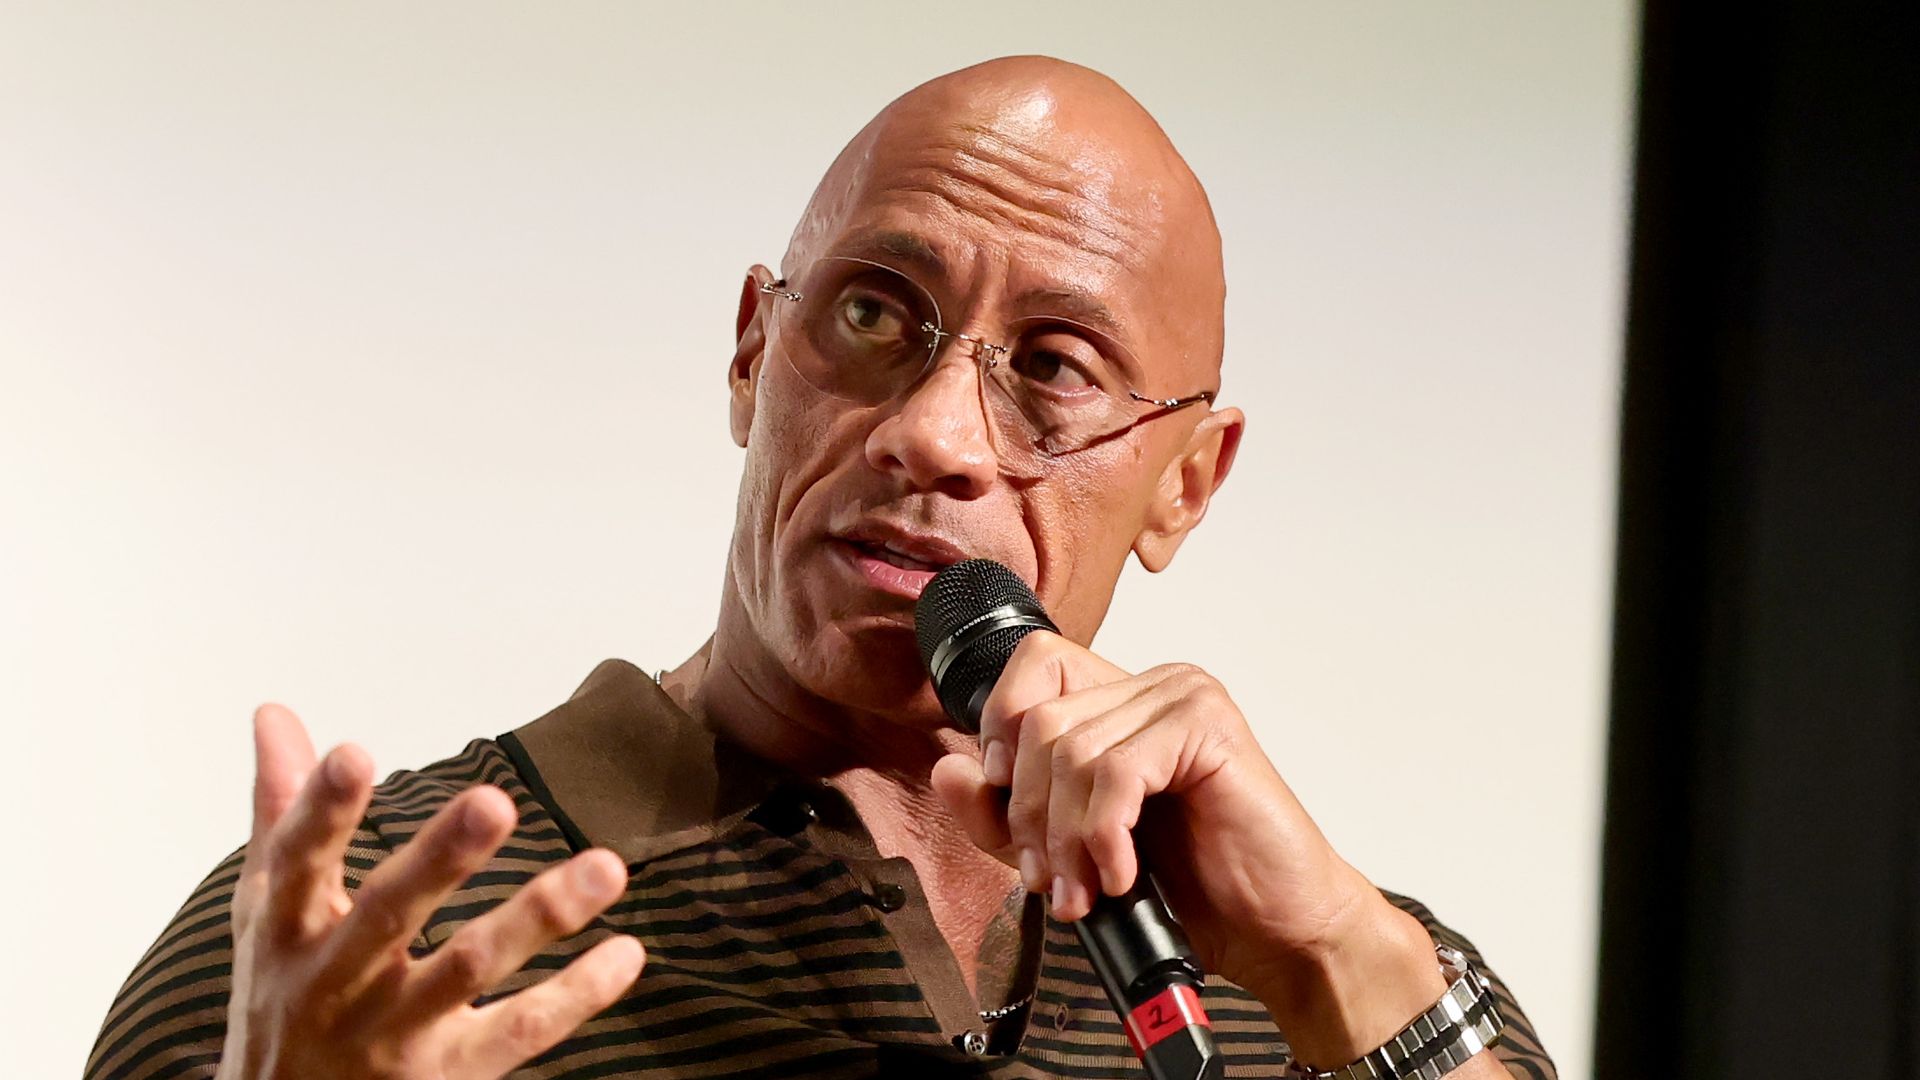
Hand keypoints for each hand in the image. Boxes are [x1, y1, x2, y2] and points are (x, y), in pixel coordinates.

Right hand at [217, 704, 645, 1079]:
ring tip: (605, 866)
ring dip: (538, 917)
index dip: (321, 812)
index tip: (352, 753)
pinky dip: (575, 997)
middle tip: (493, 801)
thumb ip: (282, 812)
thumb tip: (275, 713)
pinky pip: (518, 1033)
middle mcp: (336, 982)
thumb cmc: (283, 998)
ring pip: (469, 969)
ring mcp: (394, 1034)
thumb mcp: (266, 911)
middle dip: (439, 859)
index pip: (297, 864)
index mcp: (288, 929)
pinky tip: (626, 953)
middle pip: (389, 914)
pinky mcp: (447, 1075)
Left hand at [928, 633, 1446, 1066]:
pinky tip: (1122, 875)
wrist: (1277, 932)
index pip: (1032, 664)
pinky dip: (1104, 836)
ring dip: (1067, 838)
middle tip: (1054, 879)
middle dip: (1031, 815)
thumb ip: (1006, 815)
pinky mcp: (1209, 727)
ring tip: (1086, 890)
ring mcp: (1185, 698)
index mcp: (1122, 702)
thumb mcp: (1072, 854)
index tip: (1013, 814)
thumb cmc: (1195, 890)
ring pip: (1071, 750)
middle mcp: (1154, 686)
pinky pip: (1117, 771)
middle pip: (1040, 721)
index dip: (1001, 732)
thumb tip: (949, 768)